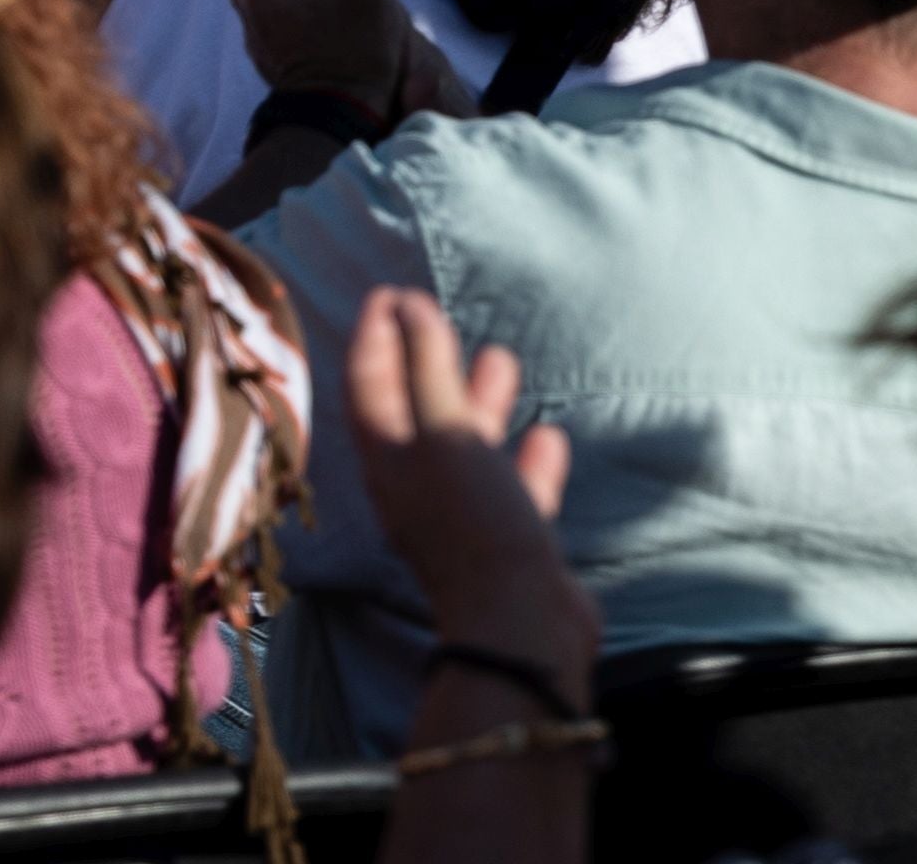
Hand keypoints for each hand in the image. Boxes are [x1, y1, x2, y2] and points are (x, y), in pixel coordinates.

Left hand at [339, 286, 595, 690]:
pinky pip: (516, 488)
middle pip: (415, 411)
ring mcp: (465, 516)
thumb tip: (410, 306)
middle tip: (438, 317)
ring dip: (480, 402)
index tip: (389, 292)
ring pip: (468, 445)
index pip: (368, 383)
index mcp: (388, 459)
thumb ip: (427, 368)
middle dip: (425, 362)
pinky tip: (549, 434)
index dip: (375, 336)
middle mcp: (419, 486)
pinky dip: (528, 459)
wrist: (521, 625)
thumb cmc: (473, 521)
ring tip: (501, 358)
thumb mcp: (444, 432)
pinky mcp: (510, 540)